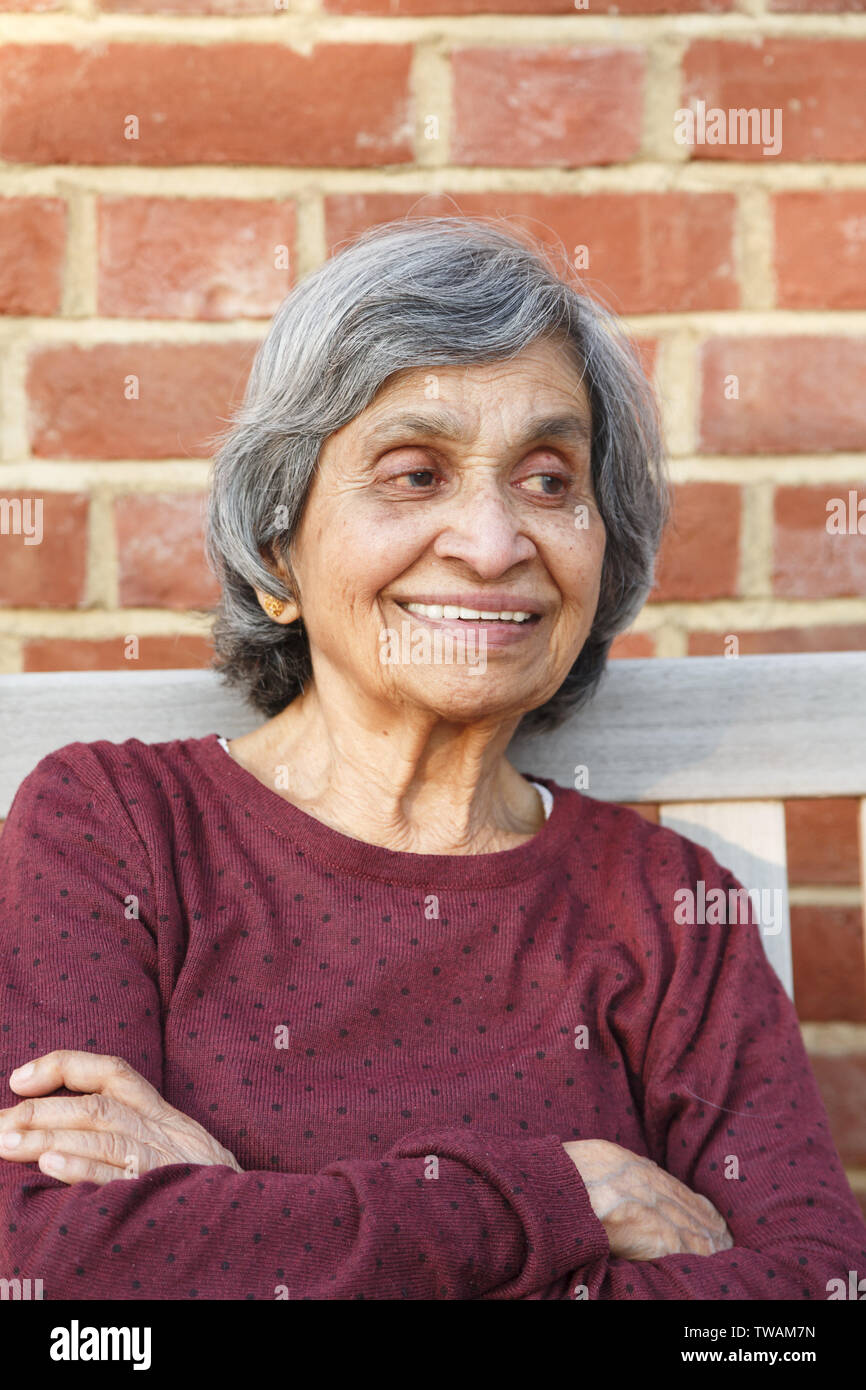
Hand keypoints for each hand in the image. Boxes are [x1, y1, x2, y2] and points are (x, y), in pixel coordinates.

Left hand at [0, 1050, 241, 1185]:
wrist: (260, 1223)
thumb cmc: (208, 1193)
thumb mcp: (179, 1153)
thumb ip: (135, 1138)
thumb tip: (63, 1140)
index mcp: (164, 1115)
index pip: (112, 1073)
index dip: (64, 1067)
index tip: (19, 1079)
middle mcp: (166, 1129)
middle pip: (95, 1104)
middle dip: (38, 1111)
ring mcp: (167, 1159)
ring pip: (102, 1131)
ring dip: (46, 1136)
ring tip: (5, 1142)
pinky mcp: (169, 1191)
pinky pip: (121, 1174)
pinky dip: (83, 1168)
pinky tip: (48, 1168)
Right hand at [563, 1138, 732, 1260]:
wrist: (551, 1186)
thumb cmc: (565, 1174)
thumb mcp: (598, 1158)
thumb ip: (621, 1168)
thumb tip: (637, 1171)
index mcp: (637, 1168)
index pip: (679, 1189)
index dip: (698, 1206)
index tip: (712, 1217)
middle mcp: (650, 1184)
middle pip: (691, 1208)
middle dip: (711, 1225)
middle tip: (727, 1239)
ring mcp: (650, 1207)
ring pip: (691, 1226)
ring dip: (709, 1240)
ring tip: (724, 1250)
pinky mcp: (649, 1231)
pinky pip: (680, 1244)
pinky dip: (696, 1251)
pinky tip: (708, 1257)